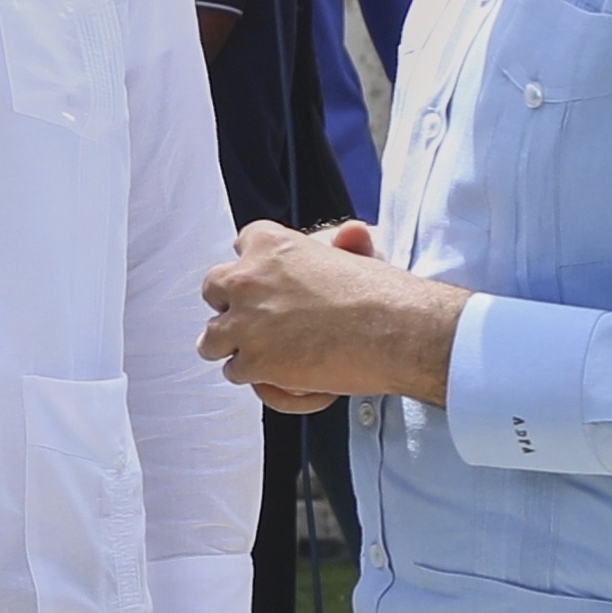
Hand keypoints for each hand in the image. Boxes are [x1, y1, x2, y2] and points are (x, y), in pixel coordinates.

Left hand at [201, 217, 467, 411]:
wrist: (399, 332)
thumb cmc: (384, 295)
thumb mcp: (360, 255)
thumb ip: (343, 245)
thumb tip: (350, 234)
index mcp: (270, 245)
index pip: (242, 246)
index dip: (257, 267)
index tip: (271, 281)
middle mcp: (247, 279)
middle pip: (213, 289)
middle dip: (231, 305)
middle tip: (257, 319)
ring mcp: (245, 323)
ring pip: (212, 339)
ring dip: (237, 346)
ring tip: (267, 355)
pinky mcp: (254, 362)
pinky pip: (236, 373)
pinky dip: (260, 378)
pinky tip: (290, 376)